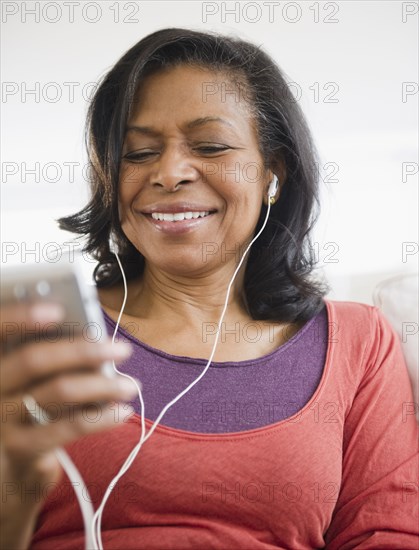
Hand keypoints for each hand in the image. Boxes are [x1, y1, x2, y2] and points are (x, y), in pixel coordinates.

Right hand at [0, 301, 135, 548]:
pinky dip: (101, 418)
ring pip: (58, 391)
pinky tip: (122, 412)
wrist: (6, 466)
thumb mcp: (30, 378)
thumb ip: (48, 354)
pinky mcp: (20, 447)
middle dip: (84, 350)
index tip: (57, 310)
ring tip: (131, 385)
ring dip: (104, 385)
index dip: (20, 316)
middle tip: (122, 349)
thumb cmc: (27, 407)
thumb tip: (89, 335)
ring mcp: (2, 418)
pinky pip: (68, 427)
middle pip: (34, 359)